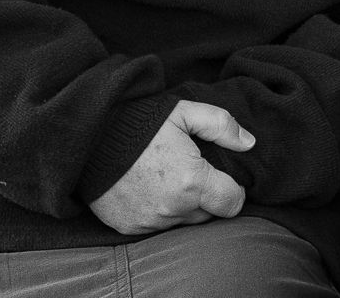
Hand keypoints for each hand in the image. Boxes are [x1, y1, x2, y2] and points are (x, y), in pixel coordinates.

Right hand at [88, 100, 254, 234]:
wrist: (90, 139)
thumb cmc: (141, 123)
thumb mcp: (185, 112)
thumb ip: (221, 125)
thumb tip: (249, 143)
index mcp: (192, 182)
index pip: (232, 204)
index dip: (233, 190)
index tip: (224, 177)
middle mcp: (173, 209)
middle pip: (208, 214)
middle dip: (207, 197)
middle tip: (193, 172)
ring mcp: (150, 221)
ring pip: (182, 222)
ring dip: (182, 206)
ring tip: (169, 178)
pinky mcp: (130, 227)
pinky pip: (156, 226)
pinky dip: (158, 212)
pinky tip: (149, 188)